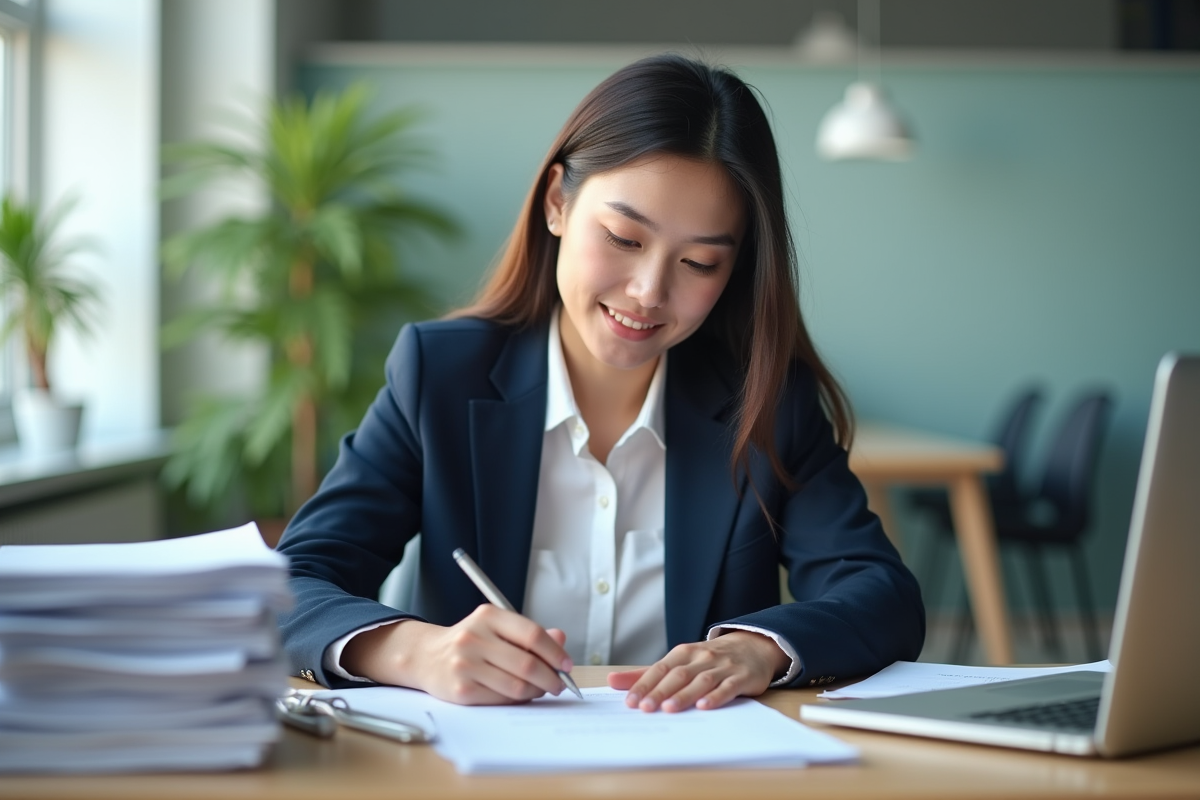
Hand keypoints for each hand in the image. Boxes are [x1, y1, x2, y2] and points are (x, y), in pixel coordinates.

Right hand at [341, 605, 572, 704]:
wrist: (426, 657)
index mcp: (488, 616)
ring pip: (516, 685)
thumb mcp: (497, 628)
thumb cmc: (471, 642)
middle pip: (527, 663)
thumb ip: (529, 634)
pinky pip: (501, 699)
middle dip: (550, 677)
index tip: (566, 664)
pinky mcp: (461, 690)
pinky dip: (517, 700)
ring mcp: (465, 664)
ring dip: (536, 691)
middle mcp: (474, 637)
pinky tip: (519, 695)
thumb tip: (561, 639)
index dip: (554, 652)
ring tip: (540, 690)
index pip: (531, 634)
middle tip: (559, 684)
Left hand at [606, 630, 789, 711]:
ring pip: (700, 681)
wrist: (753, 647)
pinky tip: (704, 706)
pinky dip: (716, 696)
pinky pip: (727, 687)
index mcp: (683, 653)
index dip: (645, 685)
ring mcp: (722, 667)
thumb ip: (647, 673)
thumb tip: (612, 682)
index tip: (631, 702)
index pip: (660, 669)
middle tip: (646, 708)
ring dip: (684, 695)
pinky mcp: (741, 677)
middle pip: (678, 675)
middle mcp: (701, 658)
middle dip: (660, 691)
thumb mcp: (679, 661)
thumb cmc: (710, 659)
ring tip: (669, 709)